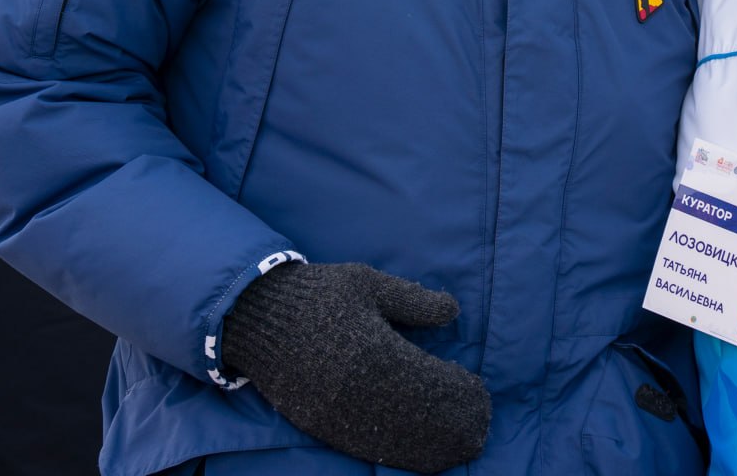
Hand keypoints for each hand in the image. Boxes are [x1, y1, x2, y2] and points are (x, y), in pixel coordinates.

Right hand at [221, 262, 490, 471]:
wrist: (256, 314)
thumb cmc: (319, 292)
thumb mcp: (370, 283)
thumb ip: (413, 301)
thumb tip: (453, 311)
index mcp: (370, 350)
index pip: (425, 381)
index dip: (455, 392)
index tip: (480, 393)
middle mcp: (353, 391)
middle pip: (414, 418)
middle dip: (450, 424)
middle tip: (479, 425)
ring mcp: (334, 414)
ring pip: (391, 440)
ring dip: (429, 445)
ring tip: (459, 445)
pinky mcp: (319, 425)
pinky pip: (365, 445)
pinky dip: (397, 451)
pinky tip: (420, 452)